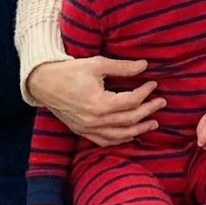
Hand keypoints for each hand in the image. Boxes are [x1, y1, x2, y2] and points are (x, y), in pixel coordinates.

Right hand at [27, 58, 162, 146]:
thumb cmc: (70, 71)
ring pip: (119, 135)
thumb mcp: (97, 64)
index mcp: (99, 103)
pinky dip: (119, 139)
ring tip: (153, 123)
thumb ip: (122, 67)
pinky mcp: (81, 131)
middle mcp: (94, 120)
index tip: (153, 84)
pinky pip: (104, 140)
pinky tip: (131, 135)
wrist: (43, 83)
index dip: (145, 93)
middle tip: (161, 103)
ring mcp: (87, 128)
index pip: (131, 101)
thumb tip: (144, 65)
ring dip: (138, 129)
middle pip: (129, 120)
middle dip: (148, 111)